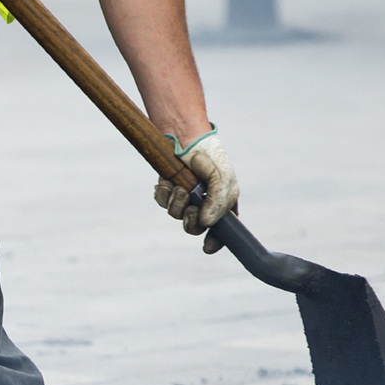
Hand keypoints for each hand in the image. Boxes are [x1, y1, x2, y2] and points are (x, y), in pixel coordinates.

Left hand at [154, 126, 239, 253]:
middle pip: (194, 227)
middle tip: (190, 209)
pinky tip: (167, 183)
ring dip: (176, 204)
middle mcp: (202, 203)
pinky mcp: (169, 189)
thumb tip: (205, 223)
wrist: (185, 137)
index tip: (207, 247)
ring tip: (179, 188)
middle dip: (189, 222)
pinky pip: (162, 202)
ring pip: (176, 215)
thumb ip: (218, 203)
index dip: (215, 240)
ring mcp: (184, 197)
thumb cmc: (209, 157)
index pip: (221, 229)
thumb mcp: (222, 179)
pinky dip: (164, 195)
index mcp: (221, 203)